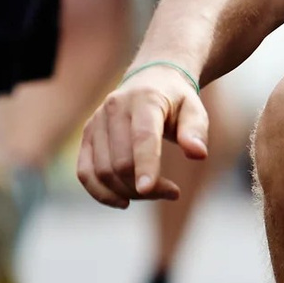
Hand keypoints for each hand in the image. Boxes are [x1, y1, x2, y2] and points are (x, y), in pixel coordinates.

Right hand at [78, 63, 208, 206]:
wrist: (150, 80)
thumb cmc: (176, 101)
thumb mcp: (194, 109)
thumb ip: (196, 131)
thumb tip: (198, 154)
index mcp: (144, 100)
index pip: (142, 137)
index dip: (145, 165)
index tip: (148, 190)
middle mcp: (114, 108)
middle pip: (121, 161)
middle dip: (145, 187)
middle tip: (172, 192)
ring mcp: (96, 121)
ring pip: (103, 171)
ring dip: (128, 192)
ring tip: (153, 192)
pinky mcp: (87, 135)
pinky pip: (85, 172)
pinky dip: (101, 193)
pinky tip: (123, 202)